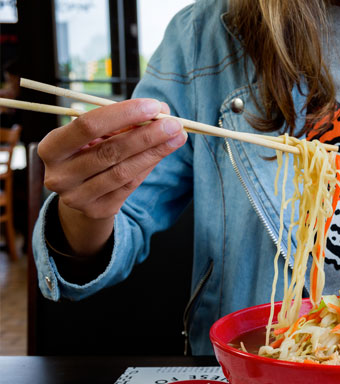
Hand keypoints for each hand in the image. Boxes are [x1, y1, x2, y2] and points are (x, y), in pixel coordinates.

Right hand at [38, 99, 186, 255]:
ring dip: (155, 152)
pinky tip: (164, 152)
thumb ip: (122, 123)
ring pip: (124, 171)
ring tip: (177, 137)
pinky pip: (130, 185)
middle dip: (146, 135)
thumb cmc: (89, 153)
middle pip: (110, 150)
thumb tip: (161, 112)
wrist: (79, 194)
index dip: (123, 114)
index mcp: (51, 148)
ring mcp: (77, 196)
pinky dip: (149, 165)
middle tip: (173, 124)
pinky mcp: (97, 210)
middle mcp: (59, 175)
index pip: (88, 125)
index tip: (154, 106)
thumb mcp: (95, 136)